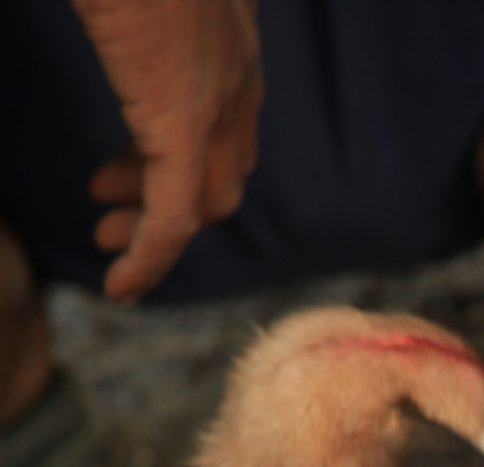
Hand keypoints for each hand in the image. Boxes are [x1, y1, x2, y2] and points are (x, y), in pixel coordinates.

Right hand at [72, 0, 262, 300]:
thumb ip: (126, 15)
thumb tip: (109, 25)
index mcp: (227, 30)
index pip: (230, 116)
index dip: (185, 156)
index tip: (123, 174)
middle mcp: (235, 66)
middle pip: (229, 162)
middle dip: (173, 198)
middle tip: (112, 214)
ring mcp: (216, 93)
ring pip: (212, 195)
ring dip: (161, 231)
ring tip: (111, 247)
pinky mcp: (182, 115)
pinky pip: (181, 209)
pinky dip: (155, 254)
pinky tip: (123, 284)